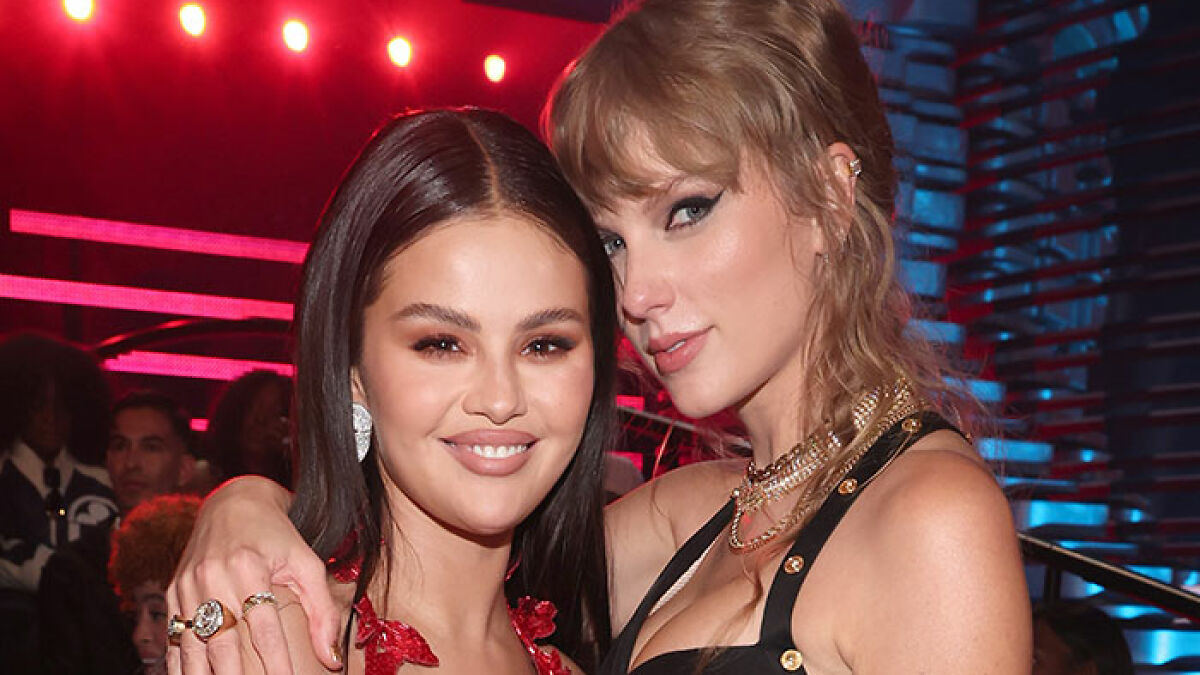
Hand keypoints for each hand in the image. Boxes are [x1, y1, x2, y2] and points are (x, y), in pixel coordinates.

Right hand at [167, 476, 341, 673]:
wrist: (234, 503)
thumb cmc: (277, 535)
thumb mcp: (307, 562)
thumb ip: (322, 610)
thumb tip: (330, 659)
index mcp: (248, 566)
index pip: (263, 628)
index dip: (275, 662)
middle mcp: (213, 576)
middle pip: (222, 642)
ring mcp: (188, 585)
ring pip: (192, 645)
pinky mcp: (174, 592)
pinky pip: (173, 637)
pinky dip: (179, 665)